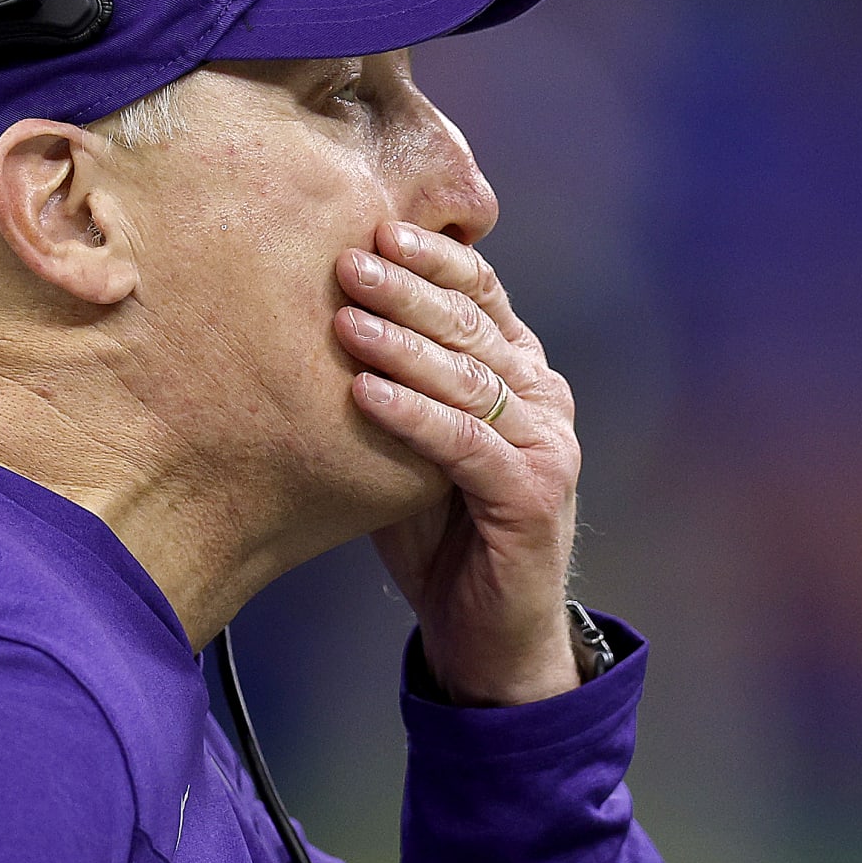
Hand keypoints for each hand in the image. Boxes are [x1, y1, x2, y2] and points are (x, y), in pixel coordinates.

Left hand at [333, 221, 581, 705]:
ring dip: (403, 345)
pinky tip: (366, 394)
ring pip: (469, 378)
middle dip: (407, 289)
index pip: (482, 294)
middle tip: (348, 261)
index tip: (377, 227)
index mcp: (519, 371)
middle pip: (472, 326)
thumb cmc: (437, 534)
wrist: (487, 635)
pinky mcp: (534, 494)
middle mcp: (543, 398)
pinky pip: (464, 443)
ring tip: (344, 319)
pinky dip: (413, 416)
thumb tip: (314, 317)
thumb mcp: (408, 442)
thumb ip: (389, 382)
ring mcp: (547, 445)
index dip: (434, 257)